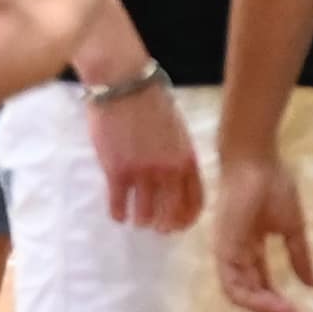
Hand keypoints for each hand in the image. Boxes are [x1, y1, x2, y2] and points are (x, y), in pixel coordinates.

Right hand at [91, 79, 203, 234]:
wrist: (124, 83)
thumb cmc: (151, 100)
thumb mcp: (176, 129)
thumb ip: (178, 154)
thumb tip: (175, 176)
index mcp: (187, 158)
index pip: (195, 200)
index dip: (188, 218)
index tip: (180, 224)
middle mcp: (169, 170)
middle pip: (172, 213)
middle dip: (166, 226)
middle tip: (158, 228)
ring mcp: (142, 172)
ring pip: (145, 214)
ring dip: (141, 221)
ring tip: (137, 221)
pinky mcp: (117, 170)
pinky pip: (118, 204)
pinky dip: (119, 213)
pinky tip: (118, 215)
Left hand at [211, 145, 312, 311]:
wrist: (256, 162)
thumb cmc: (273, 185)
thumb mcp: (292, 228)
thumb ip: (299, 256)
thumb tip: (312, 284)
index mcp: (250, 248)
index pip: (260, 282)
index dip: (278, 299)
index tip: (302, 311)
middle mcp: (235, 255)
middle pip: (249, 292)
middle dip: (272, 308)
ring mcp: (227, 253)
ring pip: (240, 294)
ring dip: (264, 307)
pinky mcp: (223, 250)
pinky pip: (233, 285)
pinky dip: (253, 298)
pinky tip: (274, 302)